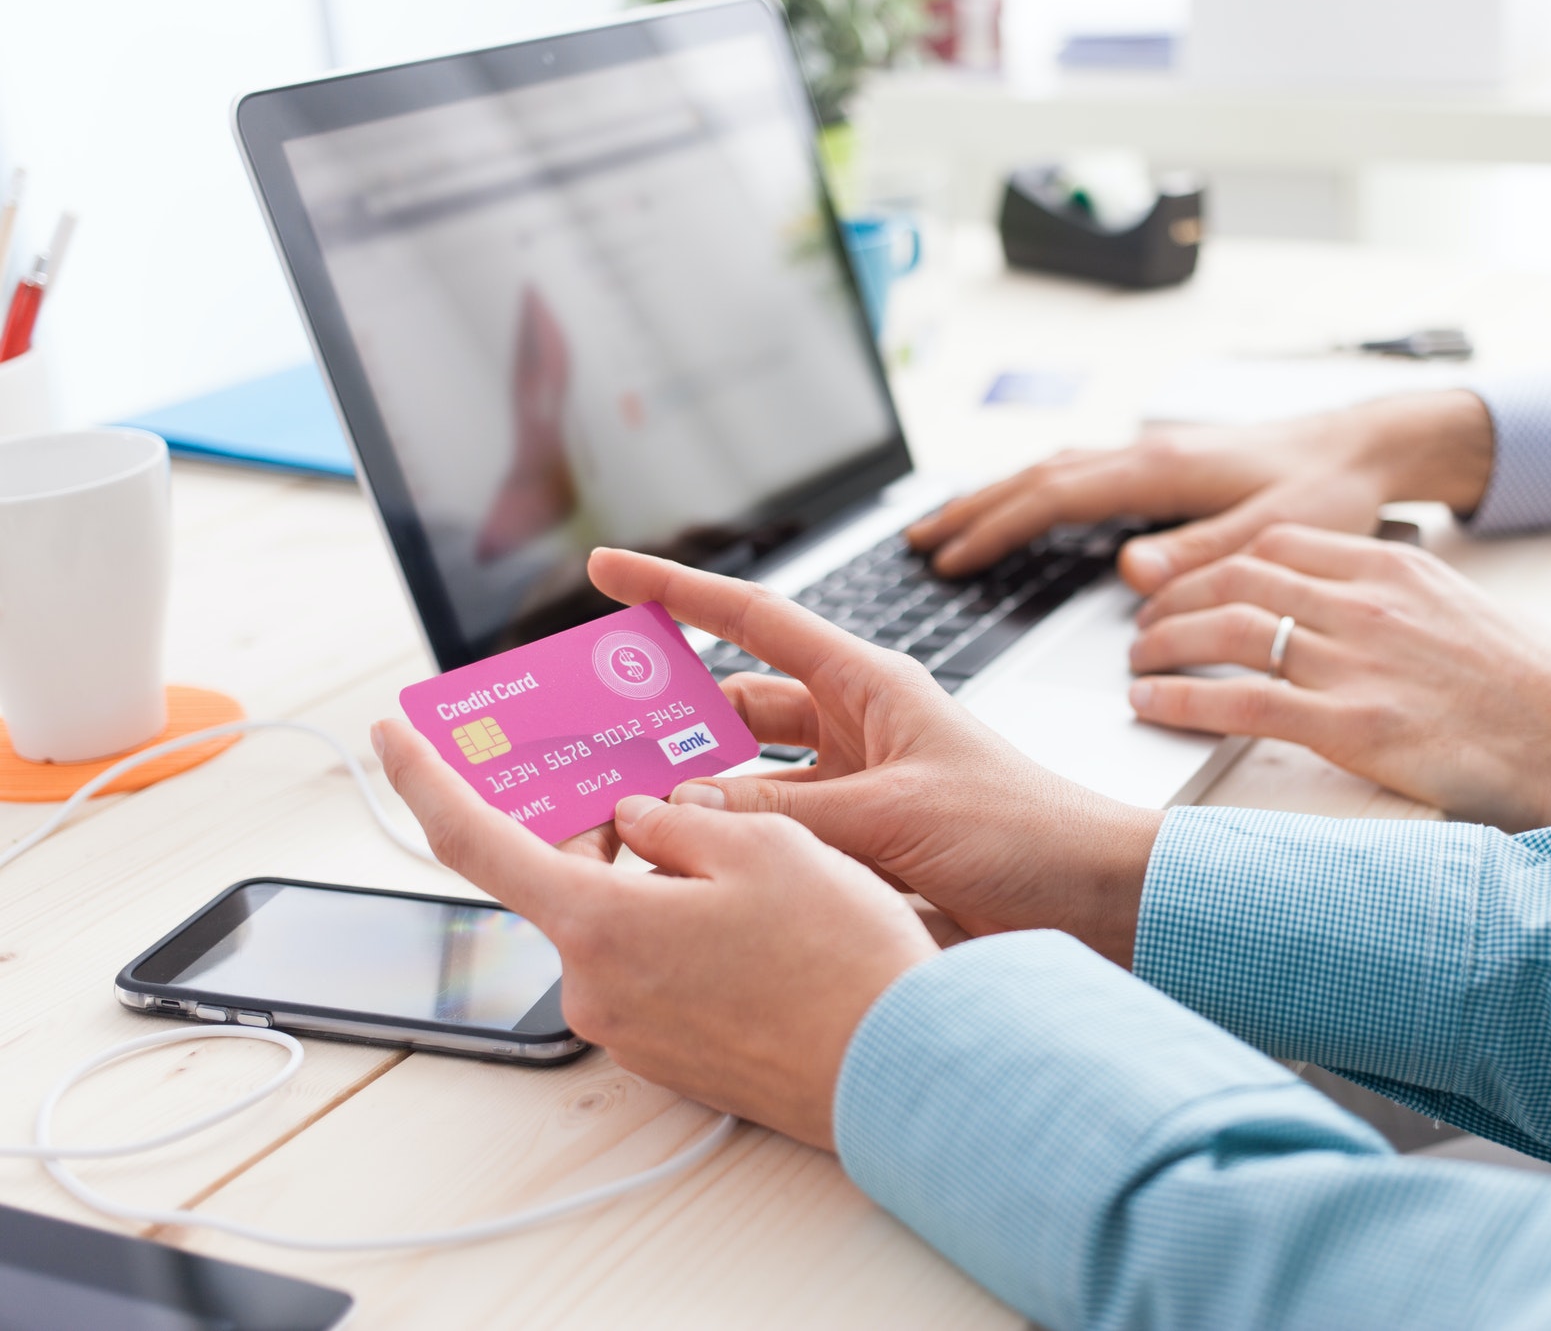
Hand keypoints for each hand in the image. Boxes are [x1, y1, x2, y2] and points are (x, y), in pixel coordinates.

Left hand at [373, 719, 937, 1151]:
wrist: (899, 1072)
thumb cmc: (841, 961)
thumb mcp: (766, 846)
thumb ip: (681, 820)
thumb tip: (638, 820)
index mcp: (598, 924)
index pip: (474, 840)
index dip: (424, 779)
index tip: (392, 736)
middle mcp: (595, 988)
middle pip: (564, 880)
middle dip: (599, 824)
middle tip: (647, 776)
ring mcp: (632, 1032)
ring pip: (618, 924)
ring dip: (655, 879)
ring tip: (741, 850)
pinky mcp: (673, 1057)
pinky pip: (653, 970)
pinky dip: (680, 928)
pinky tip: (755, 914)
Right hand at [587, 548, 1163, 964]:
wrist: (1098, 903)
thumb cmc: (1025, 832)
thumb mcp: (894, 813)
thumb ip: (784, 812)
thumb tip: (678, 809)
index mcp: (869, 687)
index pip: (753, 621)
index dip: (677, 592)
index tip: (608, 571)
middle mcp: (855, 730)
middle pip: (735, 707)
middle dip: (669, 717)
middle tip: (591, 732)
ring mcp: (855, 791)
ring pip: (746, 780)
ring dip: (694, 794)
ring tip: (616, 807)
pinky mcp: (860, 851)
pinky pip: (776, 837)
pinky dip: (733, 849)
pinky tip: (686, 869)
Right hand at [905, 390, 1493, 590]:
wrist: (1366, 446)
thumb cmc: (1329, 490)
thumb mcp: (1273, 534)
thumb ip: (1201, 556)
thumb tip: (1130, 575)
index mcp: (1161, 471)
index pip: (1054, 497)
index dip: (995, 528)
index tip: (948, 558)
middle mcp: (1146, 454)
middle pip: (1035, 477)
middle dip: (971, 509)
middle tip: (915, 542)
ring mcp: (1151, 456)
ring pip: (1051, 471)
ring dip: (995, 497)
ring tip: (947, 527)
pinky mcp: (1163, 466)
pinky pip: (1077, 476)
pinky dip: (1033, 492)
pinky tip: (1023, 510)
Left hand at [1125, 525, 1550, 833]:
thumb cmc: (1529, 689)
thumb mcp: (1457, 610)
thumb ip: (1390, 599)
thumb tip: (1334, 607)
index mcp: (1391, 568)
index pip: (1274, 543)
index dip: (1214, 563)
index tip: (1187, 585)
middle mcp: (1366, 604)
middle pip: (1236, 578)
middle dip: (1175, 601)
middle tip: (1145, 627)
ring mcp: (1356, 662)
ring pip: (1228, 630)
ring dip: (1165, 646)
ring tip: (1138, 664)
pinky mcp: (1352, 725)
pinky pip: (1241, 702)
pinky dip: (1182, 700)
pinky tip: (1153, 706)